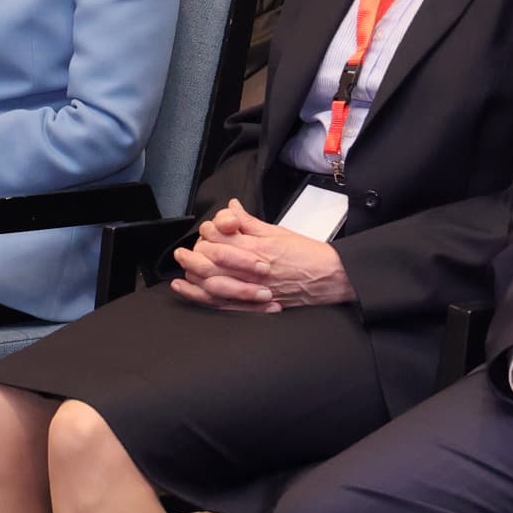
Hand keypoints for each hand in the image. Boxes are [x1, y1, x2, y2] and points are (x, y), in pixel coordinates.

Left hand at [169, 199, 355, 310]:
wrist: (331, 278)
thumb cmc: (309, 255)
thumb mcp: (279, 232)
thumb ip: (251, 222)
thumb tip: (232, 208)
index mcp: (258, 246)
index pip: (222, 235)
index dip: (209, 230)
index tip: (207, 229)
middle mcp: (252, 268)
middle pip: (211, 258)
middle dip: (193, 253)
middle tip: (182, 251)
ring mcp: (252, 288)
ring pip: (212, 281)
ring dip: (192, 272)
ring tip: (182, 265)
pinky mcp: (254, 304)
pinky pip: (221, 302)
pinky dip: (200, 295)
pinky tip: (187, 288)